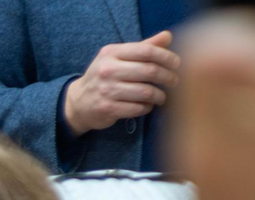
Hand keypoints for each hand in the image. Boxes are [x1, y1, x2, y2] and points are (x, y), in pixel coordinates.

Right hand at [64, 31, 179, 135]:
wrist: (77, 103)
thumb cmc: (104, 77)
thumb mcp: (118, 58)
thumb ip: (143, 47)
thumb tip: (167, 37)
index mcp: (111, 53)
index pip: (146, 51)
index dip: (166, 57)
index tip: (176, 63)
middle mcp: (107, 70)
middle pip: (149, 71)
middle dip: (167, 77)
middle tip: (174, 81)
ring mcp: (106, 90)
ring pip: (145, 92)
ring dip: (159, 95)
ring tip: (162, 97)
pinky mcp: (107, 108)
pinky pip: (137, 108)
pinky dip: (147, 107)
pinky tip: (148, 105)